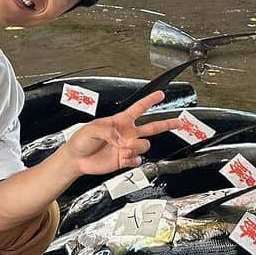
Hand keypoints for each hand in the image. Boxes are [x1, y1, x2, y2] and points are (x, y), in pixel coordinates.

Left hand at [63, 91, 179, 176]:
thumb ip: (109, 131)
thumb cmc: (81, 140)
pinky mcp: (124, 160)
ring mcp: (127, 147)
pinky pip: (137, 160)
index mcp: (120, 121)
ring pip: (144, 145)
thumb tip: (122, 140)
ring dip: (136, 147)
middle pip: (152, 127)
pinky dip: (132, 159)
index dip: (150, 100)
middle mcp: (127, 133)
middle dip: (167, 124)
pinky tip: (123, 157)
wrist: (77, 159)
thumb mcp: (92, 128)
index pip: (139, 108)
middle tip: (179, 122)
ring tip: (123, 149)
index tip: (160, 94)